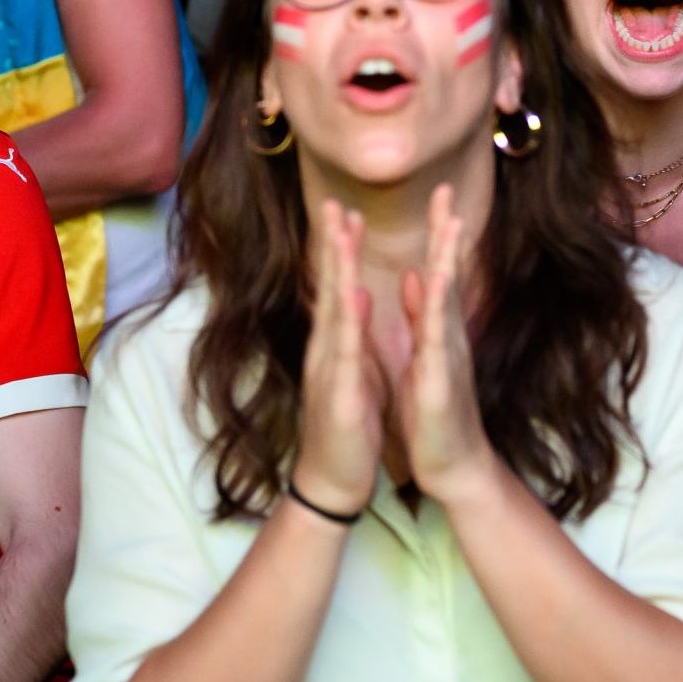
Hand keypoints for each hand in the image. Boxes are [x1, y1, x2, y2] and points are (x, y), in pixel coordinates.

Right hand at [293, 201, 387, 514]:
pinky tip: (353, 297)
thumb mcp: (354, 371)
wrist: (333, 480)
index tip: (347, 209)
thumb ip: (351, 334)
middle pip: (331, 287)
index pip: (339, 286)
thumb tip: (353, 296)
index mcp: (337, 343)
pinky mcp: (341, 392)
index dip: (342, 248)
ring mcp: (330, 368)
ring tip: (342, 232)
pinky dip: (349, 323)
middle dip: (333, 243)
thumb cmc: (347, 424)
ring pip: (334, 310)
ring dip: (339, 269)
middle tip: (335, 202)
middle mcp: (328, 349)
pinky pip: (345, 353)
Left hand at [397, 184, 494, 504]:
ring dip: (448, 259)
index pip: (436, 271)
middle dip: (446, 231)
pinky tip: (436, 284)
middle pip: (446, 272)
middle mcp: (445, 335)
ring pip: (447, 298)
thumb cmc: (435, 414)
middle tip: (447, 190)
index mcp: (435, 329)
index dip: (436, 234)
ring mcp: (446, 355)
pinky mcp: (439, 379)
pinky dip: (435, 309)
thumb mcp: (424, 357)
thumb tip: (417, 276)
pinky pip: (436, 339)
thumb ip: (422, 315)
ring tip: (452, 223)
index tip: (437, 196)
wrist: (453, 464)